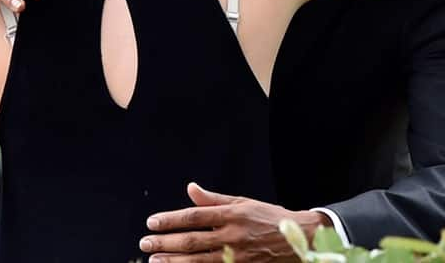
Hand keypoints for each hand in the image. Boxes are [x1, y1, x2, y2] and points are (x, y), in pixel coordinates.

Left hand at [139, 183, 330, 261]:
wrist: (300, 239)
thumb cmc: (268, 218)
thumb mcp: (242, 203)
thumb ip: (214, 199)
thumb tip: (191, 189)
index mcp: (231, 214)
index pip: (193, 216)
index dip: (170, 220)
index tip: (151, 222)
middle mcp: (232, 235)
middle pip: (191, 241)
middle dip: (164, 242)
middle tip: (144, 243)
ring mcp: (237, 256)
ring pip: (198, 261)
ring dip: (173, 262)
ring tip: (154, 261)